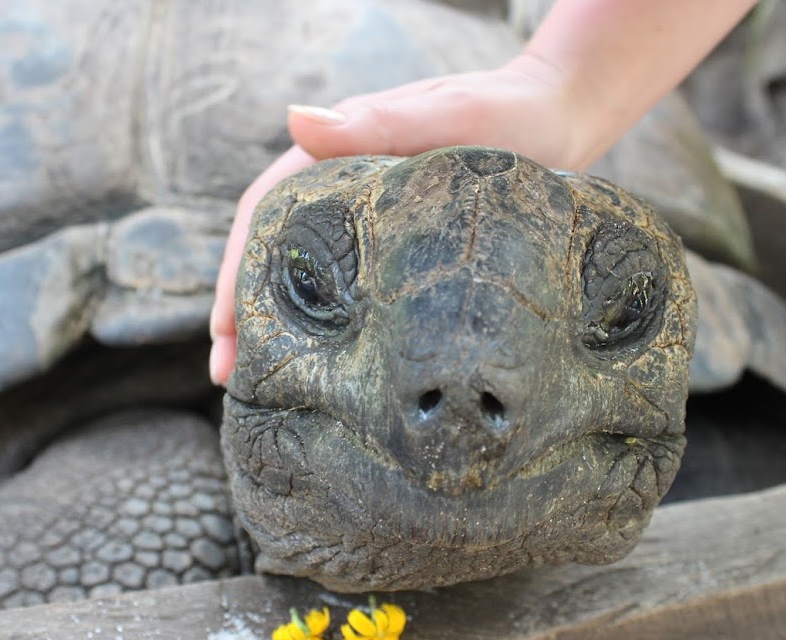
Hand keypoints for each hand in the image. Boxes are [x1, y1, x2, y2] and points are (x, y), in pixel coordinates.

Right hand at [209, 54, 586, 384]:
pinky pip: (347, 280)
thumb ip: (373, 123)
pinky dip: (324, 317)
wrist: (561, 118)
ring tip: (260, 378)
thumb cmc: (508, 115)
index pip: (263, 214)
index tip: (224, 331)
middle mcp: (341, 185)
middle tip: (227, 376)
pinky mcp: (399, 239)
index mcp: (336, 154)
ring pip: (307, 269)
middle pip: (273, 248)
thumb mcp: (443, 118)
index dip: (235, 274)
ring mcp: (368, 214)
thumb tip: (294, 120)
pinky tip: (324, 355)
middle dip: (244, 310)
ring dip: (277, 318)